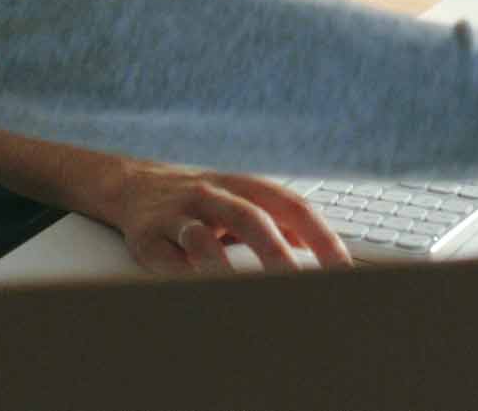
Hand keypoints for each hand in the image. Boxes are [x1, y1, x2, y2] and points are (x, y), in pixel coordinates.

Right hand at [102, 164, 353, 273]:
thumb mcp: (245, 200)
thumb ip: (285, 223)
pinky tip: (197, 293)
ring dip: (223, 266)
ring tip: (242, 294)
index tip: (343, 269)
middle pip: (250, 219)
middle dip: (276, 255)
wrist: (134, 184)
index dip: (320, 236)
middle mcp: (212, 195)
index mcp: (246, 187)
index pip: (291, 206)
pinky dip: (181, 276)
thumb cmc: (205, 201)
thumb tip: (333, 256)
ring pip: (201, 236)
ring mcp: (178, 214)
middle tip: (300, 287)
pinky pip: (163, 256)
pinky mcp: (147, 236)